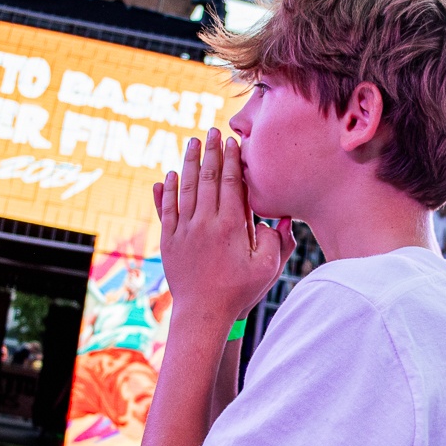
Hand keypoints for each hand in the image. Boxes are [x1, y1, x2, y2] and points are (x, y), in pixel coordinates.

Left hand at [154, 128, 294, 330]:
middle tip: (211, 131)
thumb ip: (276, 239)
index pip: (232, 184)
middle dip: (210, 152)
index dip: (232, 160)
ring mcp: (184, 231)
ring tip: (192, 143)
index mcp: (231, 226)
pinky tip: (168, 176)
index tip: (232, 142)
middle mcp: (205, 223)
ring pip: (185, 189)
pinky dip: (167, 190)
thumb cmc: (239, 292)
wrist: (203, 314)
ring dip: (188, 163)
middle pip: (207, 179)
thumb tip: (279, 217)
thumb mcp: (267, 268)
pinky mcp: (169, 241)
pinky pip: (167, 209)